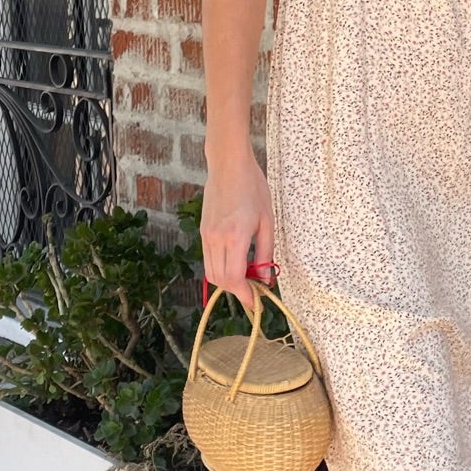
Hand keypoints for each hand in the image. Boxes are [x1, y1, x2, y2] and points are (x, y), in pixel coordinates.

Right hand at [200, 151, 274, 307]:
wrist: (228, 166)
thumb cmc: (253, 188)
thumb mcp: (267, 221)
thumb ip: (266, 253)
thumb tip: (265, 279)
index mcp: (235, 236)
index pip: (234, 278)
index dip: (244, 296)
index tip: (255, 304)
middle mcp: (216, 238)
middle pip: (220, 280)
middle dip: (236, 291)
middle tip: (254, 290)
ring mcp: (206, 235)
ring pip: (211, 272)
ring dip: (227, 281)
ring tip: (247, 276)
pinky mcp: (202, 231)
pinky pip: (208, 259)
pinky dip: (220, 268)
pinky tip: (236, 262)